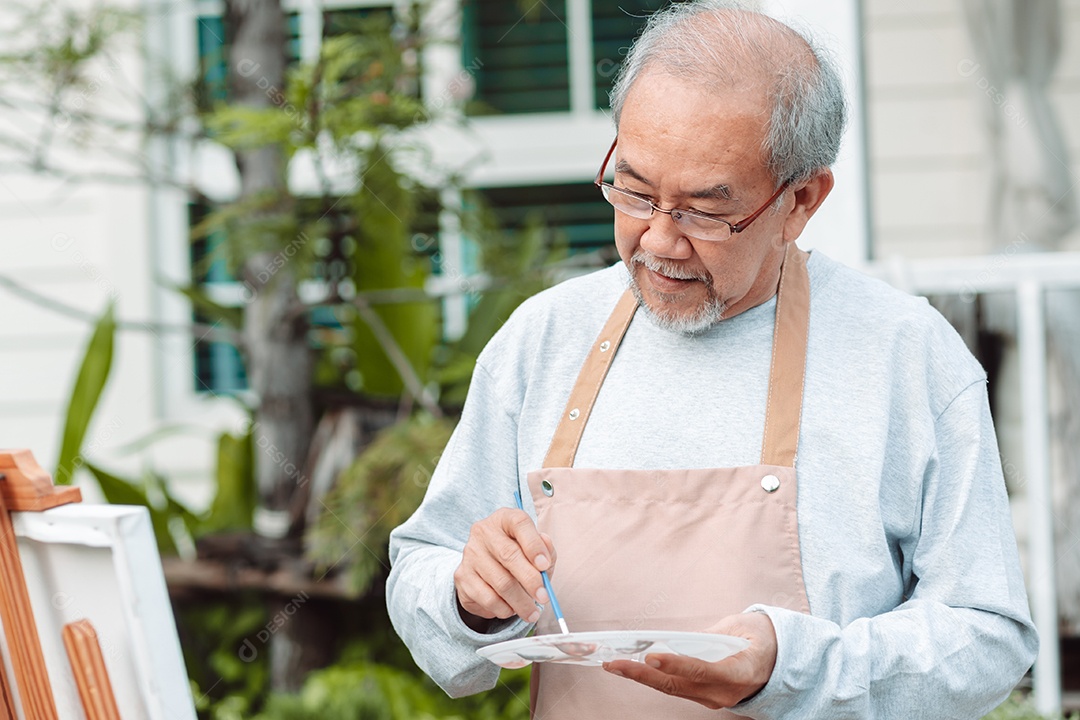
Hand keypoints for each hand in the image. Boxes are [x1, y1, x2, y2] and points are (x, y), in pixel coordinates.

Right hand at [454, 508, 557, 627]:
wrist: (485, 568)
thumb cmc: (518, 554)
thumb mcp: (535, 548)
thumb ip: (545, 550)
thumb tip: (546, 557)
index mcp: (504, 519)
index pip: (519, 523)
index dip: (533, 544)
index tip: (545, 565)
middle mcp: (484, 532)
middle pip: (508, 555)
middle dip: (530, 580)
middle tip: (544, 597)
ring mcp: (470, 554)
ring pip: (500, 582)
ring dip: (521, 602)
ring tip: (533, 612)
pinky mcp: (462, 576)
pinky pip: (488, 598)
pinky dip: (504, 609)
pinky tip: (512, 609)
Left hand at [602, 612, 777, 708]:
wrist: (779, 661)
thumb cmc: (759, 637)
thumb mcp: (742, 626)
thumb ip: (710, 635)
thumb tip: (676, 640)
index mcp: (742, 670)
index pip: (703, 669)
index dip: (677, 664)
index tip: (651, 656)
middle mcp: (726, 691)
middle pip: (679, 685)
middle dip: (643, 674)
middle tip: (615, 663)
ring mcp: (715, 698)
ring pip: (673, 689)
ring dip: (642, 677)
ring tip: (615, 665)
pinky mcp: (706, 697)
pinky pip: (677, 688)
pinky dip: (654, 678)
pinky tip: (633, 668)